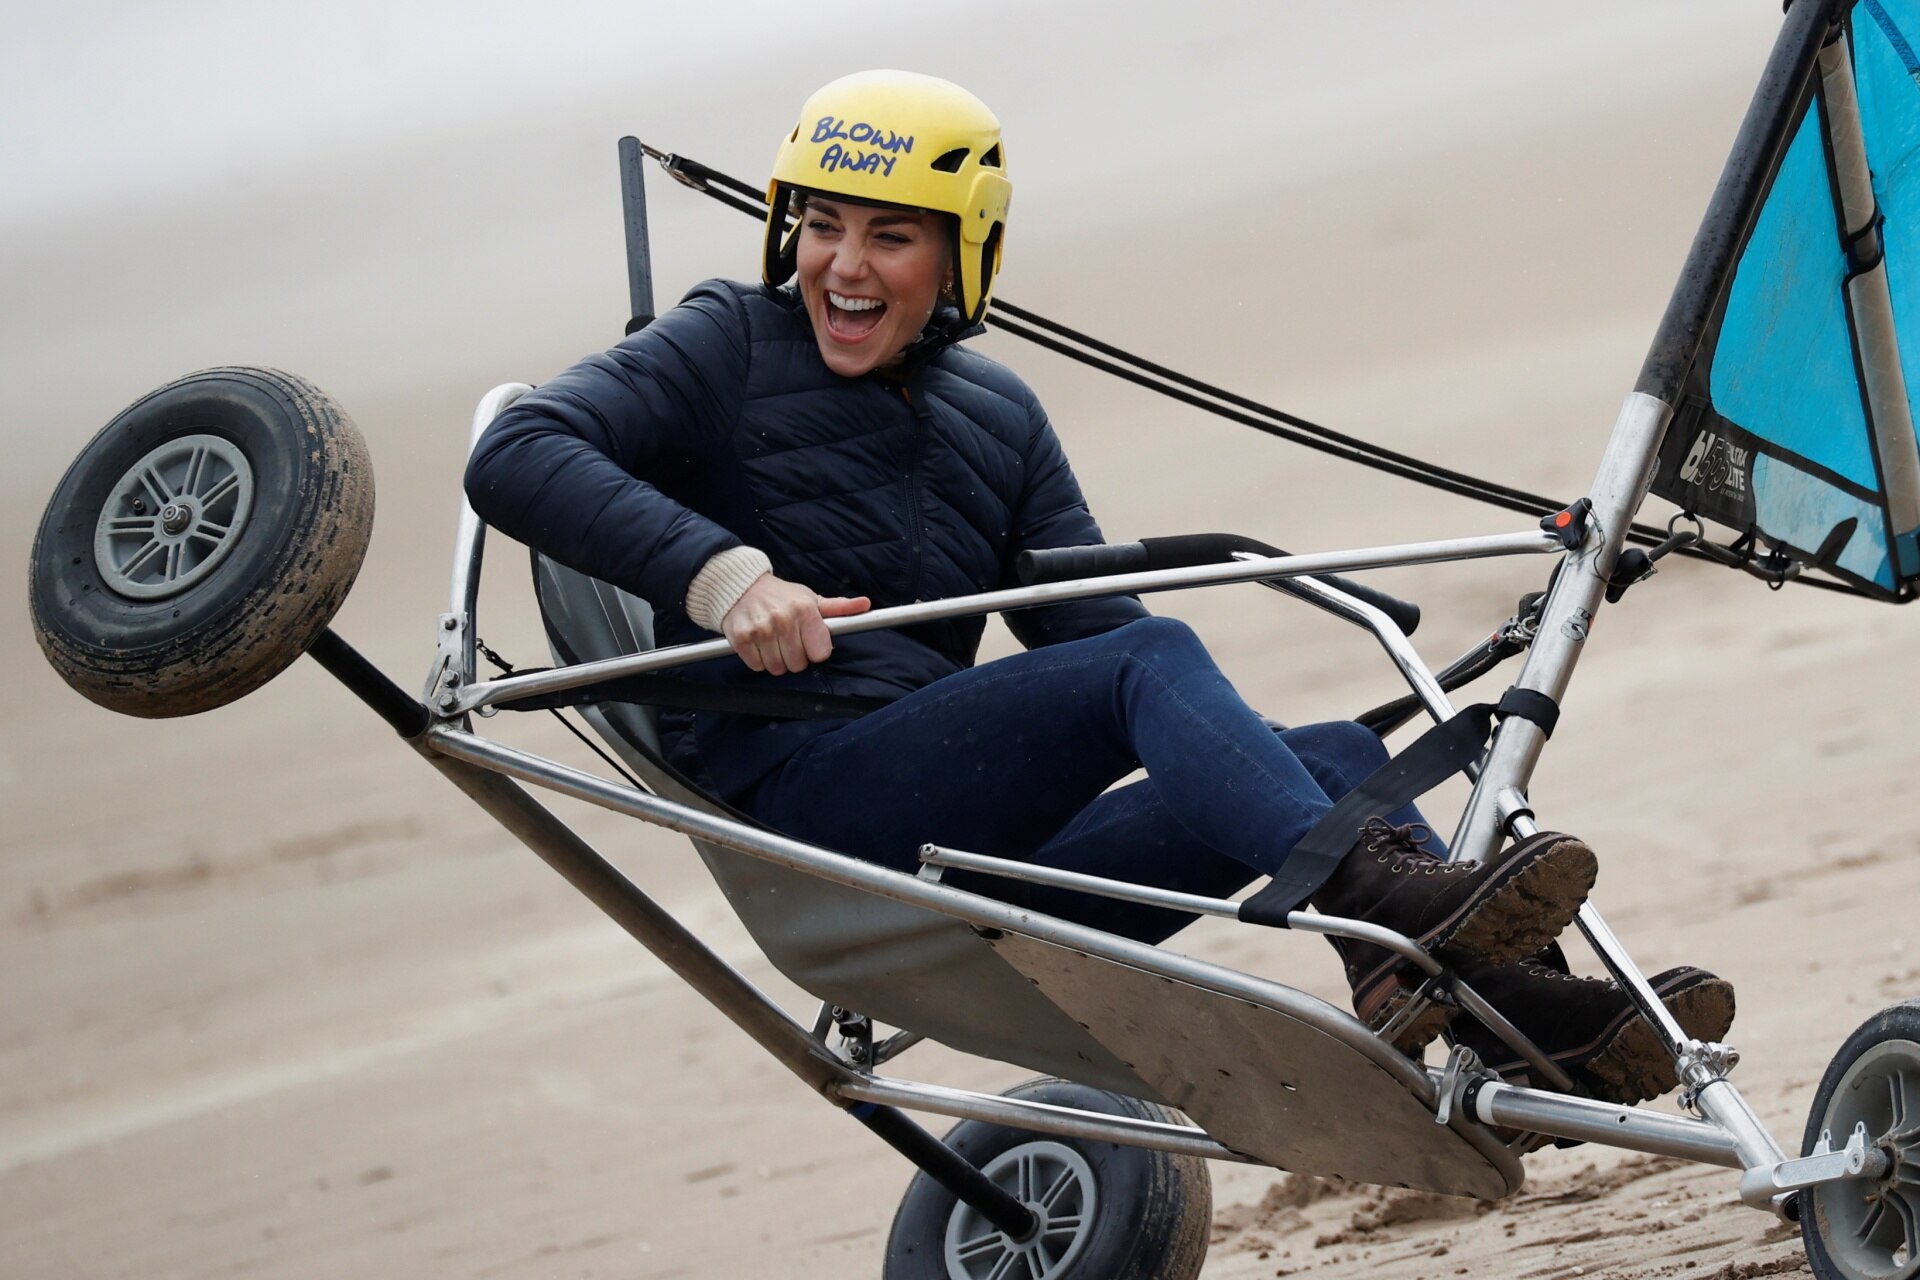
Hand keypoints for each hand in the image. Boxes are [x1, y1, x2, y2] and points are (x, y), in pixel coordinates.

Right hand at [721, 575, 870, 674]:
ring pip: (777, 668)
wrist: (742, 587)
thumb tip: (865, 604)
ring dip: (775, 660)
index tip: (807, 642)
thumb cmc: (782, 597)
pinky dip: (758, 659)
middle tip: (787, 640)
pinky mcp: (741, 638)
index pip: (820, 653)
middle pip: (798, 665)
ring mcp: (761, 629)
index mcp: (805, 610)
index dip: (814, 651)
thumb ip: (839, 607)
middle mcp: (783, 619)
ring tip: (772, 641)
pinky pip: (757, 666)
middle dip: (794, 656)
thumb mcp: (811, 599)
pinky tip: (758, 643)